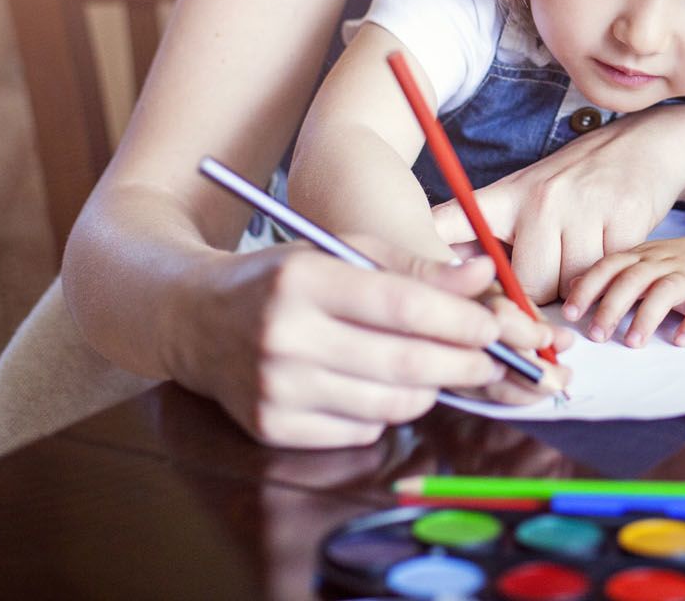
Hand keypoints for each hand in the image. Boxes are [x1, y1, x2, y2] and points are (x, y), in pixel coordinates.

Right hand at [174, 234, 564, 447]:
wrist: (192, 318)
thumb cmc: (284, 279)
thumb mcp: (340, 253)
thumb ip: (415, 266)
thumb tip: (484, 274)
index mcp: (304, 280)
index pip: (402, 306)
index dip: (458, 321)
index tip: (492, 327)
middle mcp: (284, 337)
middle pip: (403, 362)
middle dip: (462, 364)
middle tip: (488, 359)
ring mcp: (275, 388)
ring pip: (389, 404)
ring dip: (428, 389)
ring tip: (436, 369)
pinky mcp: (271, 427)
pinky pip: (360, 431)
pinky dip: (384, 412)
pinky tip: (379, 387)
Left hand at [433, 107, 684, 302]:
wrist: (644, 146)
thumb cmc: (577, 180)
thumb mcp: (526, 194)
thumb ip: (491, 233)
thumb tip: (446, 277)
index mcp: (508, 196)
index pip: (455, 223)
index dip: (436, 259)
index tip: (424, 287)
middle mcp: (540, 199)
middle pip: (530, 285)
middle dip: (543, 296)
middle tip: (553, 281)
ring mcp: (583, 208)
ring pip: (574, 287)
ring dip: (582, 290)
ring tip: (584, 260)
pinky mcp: (623, 219)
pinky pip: (610, 275)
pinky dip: (612, 277)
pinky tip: (611, 249)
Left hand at [561, 235, 684, 347]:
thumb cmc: (682, 264)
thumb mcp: (644, 262)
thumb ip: (610, 274)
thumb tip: (571, 285)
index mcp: (643, 257)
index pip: (610, 267)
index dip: (588, 288)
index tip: (569, 313)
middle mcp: (665, 264)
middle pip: (634, 280)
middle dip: (612, 307)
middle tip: (597, 334)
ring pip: (666, 291)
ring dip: (647, 317)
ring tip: (633, 342)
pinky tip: (680, 340)